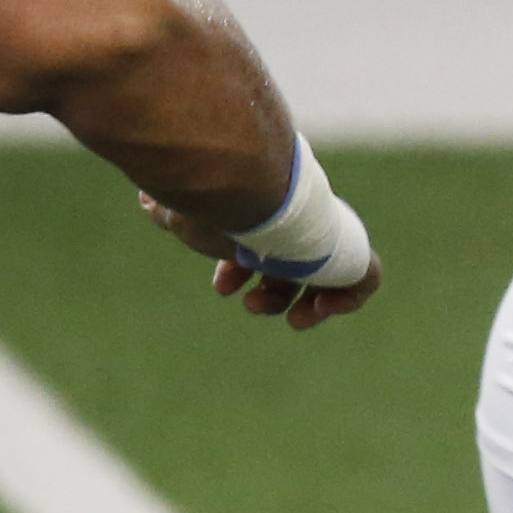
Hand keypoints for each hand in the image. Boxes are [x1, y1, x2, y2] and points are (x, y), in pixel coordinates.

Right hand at [138, 191, 381, 325]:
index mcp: (260, 219)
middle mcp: (297, 227)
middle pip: (291, 269)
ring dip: (305, 306)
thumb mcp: (186, 215)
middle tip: (251, 304)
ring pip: (326, 280)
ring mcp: (328, 239)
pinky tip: (321, 307)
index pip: (257, 250)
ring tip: (292, 318)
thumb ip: (168, 212)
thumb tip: (147, 200)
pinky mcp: (355, 253)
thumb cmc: (220, 209)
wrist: (257, 194)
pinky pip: (365, 281)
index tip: (223, 287)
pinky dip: (346, 301)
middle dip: (270, 295)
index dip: (239, 271)